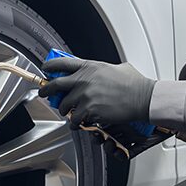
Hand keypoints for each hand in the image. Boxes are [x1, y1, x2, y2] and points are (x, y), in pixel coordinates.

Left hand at [38, 57, 155, 125]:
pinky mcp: (89, 110)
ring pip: (64, 105)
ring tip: (68, 112)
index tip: (46, 69)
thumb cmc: (134, 84)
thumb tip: (99, 72)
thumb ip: (103, 69)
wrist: (142, 98)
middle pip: (55, 84)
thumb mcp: (117, 67)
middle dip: (45, 90)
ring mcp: (85, 96)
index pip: (61, 63)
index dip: (50, 66)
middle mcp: (83, 80)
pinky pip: (75, 119)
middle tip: (43, 93)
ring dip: (64, 110)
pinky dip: (75, 122)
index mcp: (89, 67)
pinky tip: (78, 122)